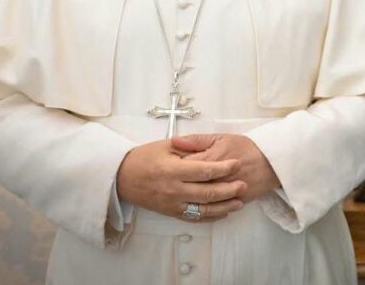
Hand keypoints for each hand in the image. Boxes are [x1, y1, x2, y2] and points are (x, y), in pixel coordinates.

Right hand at [116, 139, 244, 221]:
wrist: (122, 178)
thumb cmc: (143, 158)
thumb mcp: (164, 146)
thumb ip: (188, 146)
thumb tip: (209, 146)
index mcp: (173, 170)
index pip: (204, 171)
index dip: (223, 168)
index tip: (237, 164)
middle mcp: (174, 189)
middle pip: (207, 192)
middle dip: (228, 190)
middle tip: (243, 184)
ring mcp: (172, 204)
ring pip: (203, 209)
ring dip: (223, 207)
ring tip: (239, 202)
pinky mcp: (171, 213)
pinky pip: (193, 218)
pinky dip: (210, 216)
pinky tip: (223, 213)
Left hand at [171, 133, 279, 201]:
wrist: (272, 161)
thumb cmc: (246, 147)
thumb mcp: (221, 138)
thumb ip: (197, 141)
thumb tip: (175, 141)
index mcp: (210, 160)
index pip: (184, 167)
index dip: (173, 168)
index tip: (166, 167)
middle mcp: (216, 180)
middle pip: (189, 186)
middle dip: (177, 186)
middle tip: (170, 183)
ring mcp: (224, 193)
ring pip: (200, 202)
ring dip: (188, 200)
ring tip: (180, 196)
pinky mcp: (232, 203)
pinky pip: (213, 211)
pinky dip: (202, 211)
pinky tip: (194, 208)